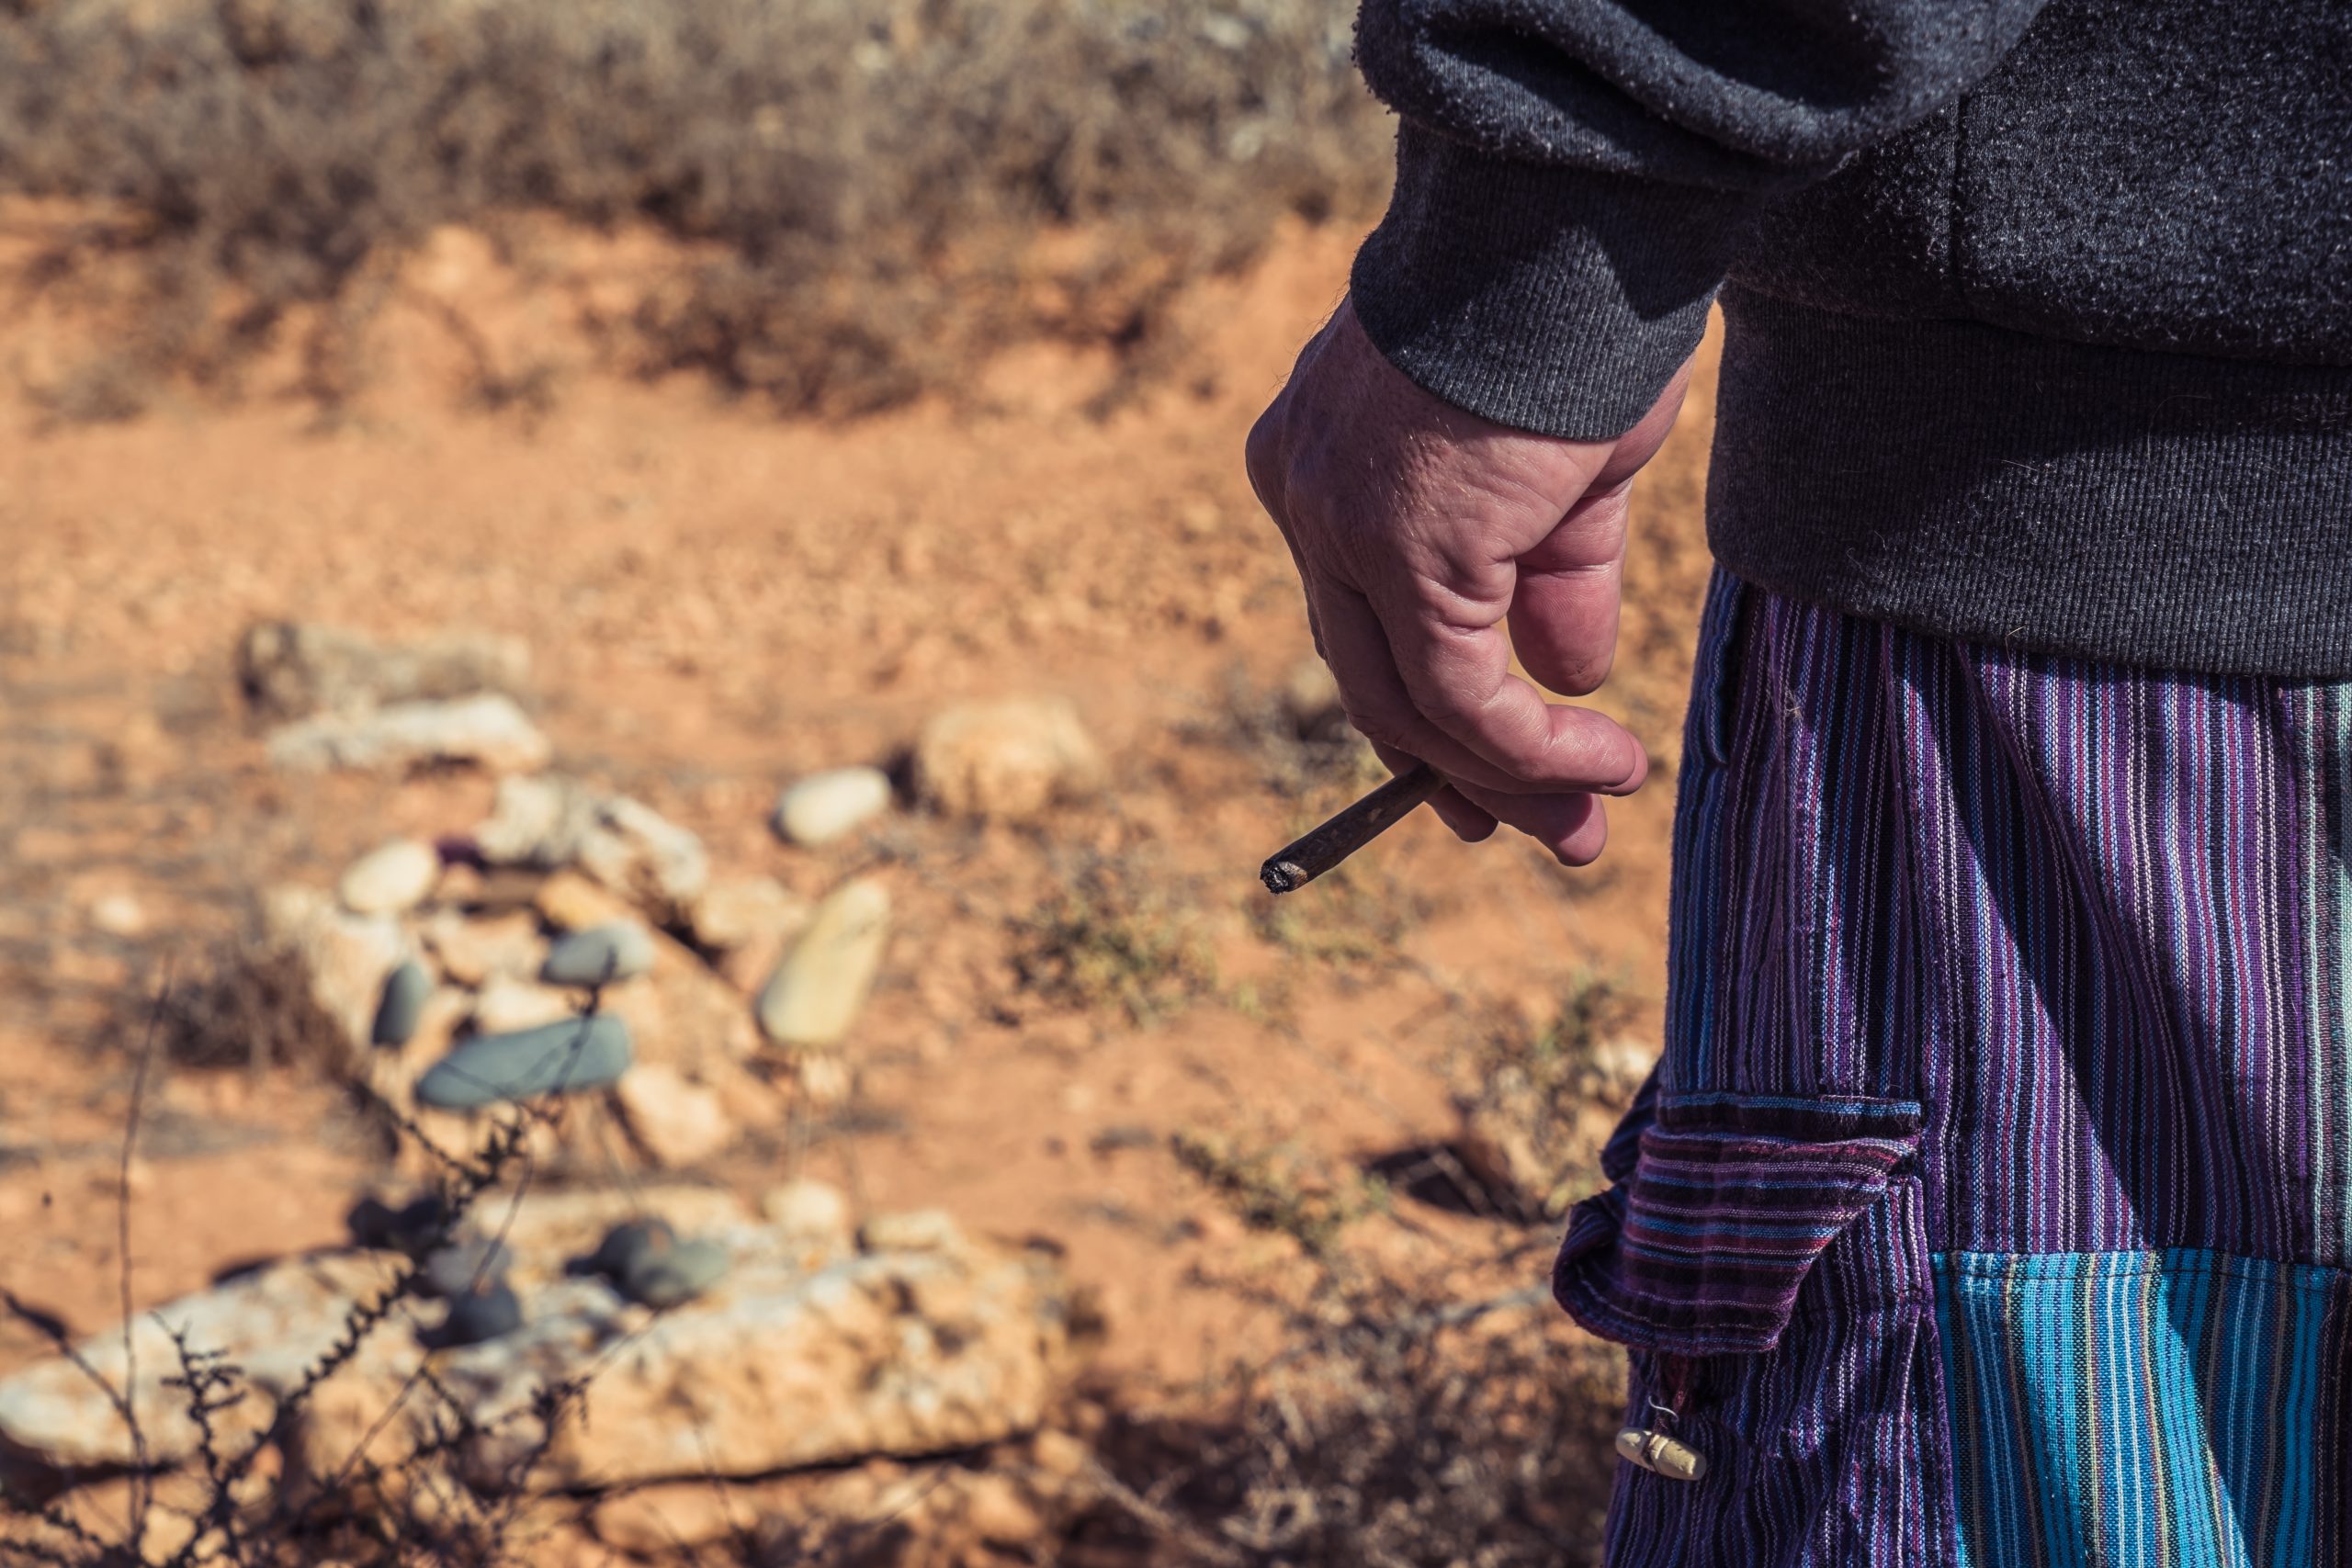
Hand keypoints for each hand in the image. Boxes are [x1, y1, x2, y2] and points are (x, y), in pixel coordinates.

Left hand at [1245, 297, 1690, 864]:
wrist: (1574, 227)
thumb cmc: (1574, 320)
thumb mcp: (1560, 472)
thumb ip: (1551, 577)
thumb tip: (1573, 676)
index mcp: (1320, 464)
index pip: (1363, 616)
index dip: (1430, 706)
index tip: (1492, 769)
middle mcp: (1304, 498)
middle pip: (1372, 675)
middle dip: (1462, 769)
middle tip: (1540, 831)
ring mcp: (1340, 528)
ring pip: (1412, 703)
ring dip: (1510, 778)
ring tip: (1589, 826)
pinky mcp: (1403, 554)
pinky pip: (1462, 696)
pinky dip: (1533, 749)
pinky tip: (1604, 765)